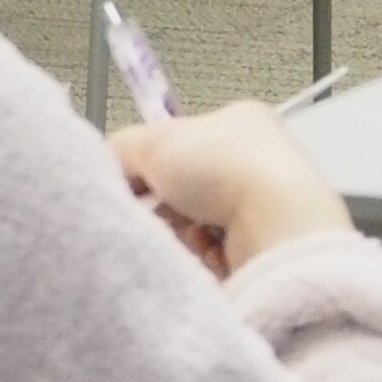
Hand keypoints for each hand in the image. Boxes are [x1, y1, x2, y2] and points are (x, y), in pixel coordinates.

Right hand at [109, 101, 356, 277]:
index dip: (150, 163)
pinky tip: (206, 255)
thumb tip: (105, 165)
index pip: (180, 142)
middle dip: (164, 206)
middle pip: (185, 190)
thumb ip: (120, 147)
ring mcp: (264, 206)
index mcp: (240, 122)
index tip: (128, 182)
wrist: (276, 226)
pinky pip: (211, 257)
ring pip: (194, 227)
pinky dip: (199, 259)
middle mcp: (257, 162)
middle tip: (156, 211)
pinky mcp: (264, 248)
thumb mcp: (155, 142)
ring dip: (180, 235)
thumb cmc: (229, 170)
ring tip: (184, 236)